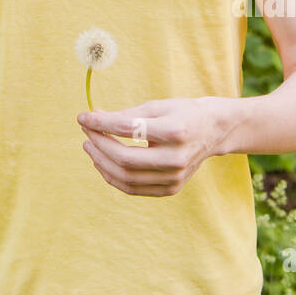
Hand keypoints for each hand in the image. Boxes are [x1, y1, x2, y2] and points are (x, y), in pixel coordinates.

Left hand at [76, 96, 222, 196]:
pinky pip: (134, 189)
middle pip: (125, 159)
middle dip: (99, 145)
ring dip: (101, 163)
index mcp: (175, 131)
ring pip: (127, 178)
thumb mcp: (157, 106)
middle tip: (85, 132)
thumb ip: (126, 114)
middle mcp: (176, 158)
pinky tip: (103, 162)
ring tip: (90, 146)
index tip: (82, 117)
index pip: (128, 129)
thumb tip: (93, 118)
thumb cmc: (182, 113)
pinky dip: (114, 177)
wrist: (213, 131)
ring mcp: (174, 177)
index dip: (101, 124)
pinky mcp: (171, 188)